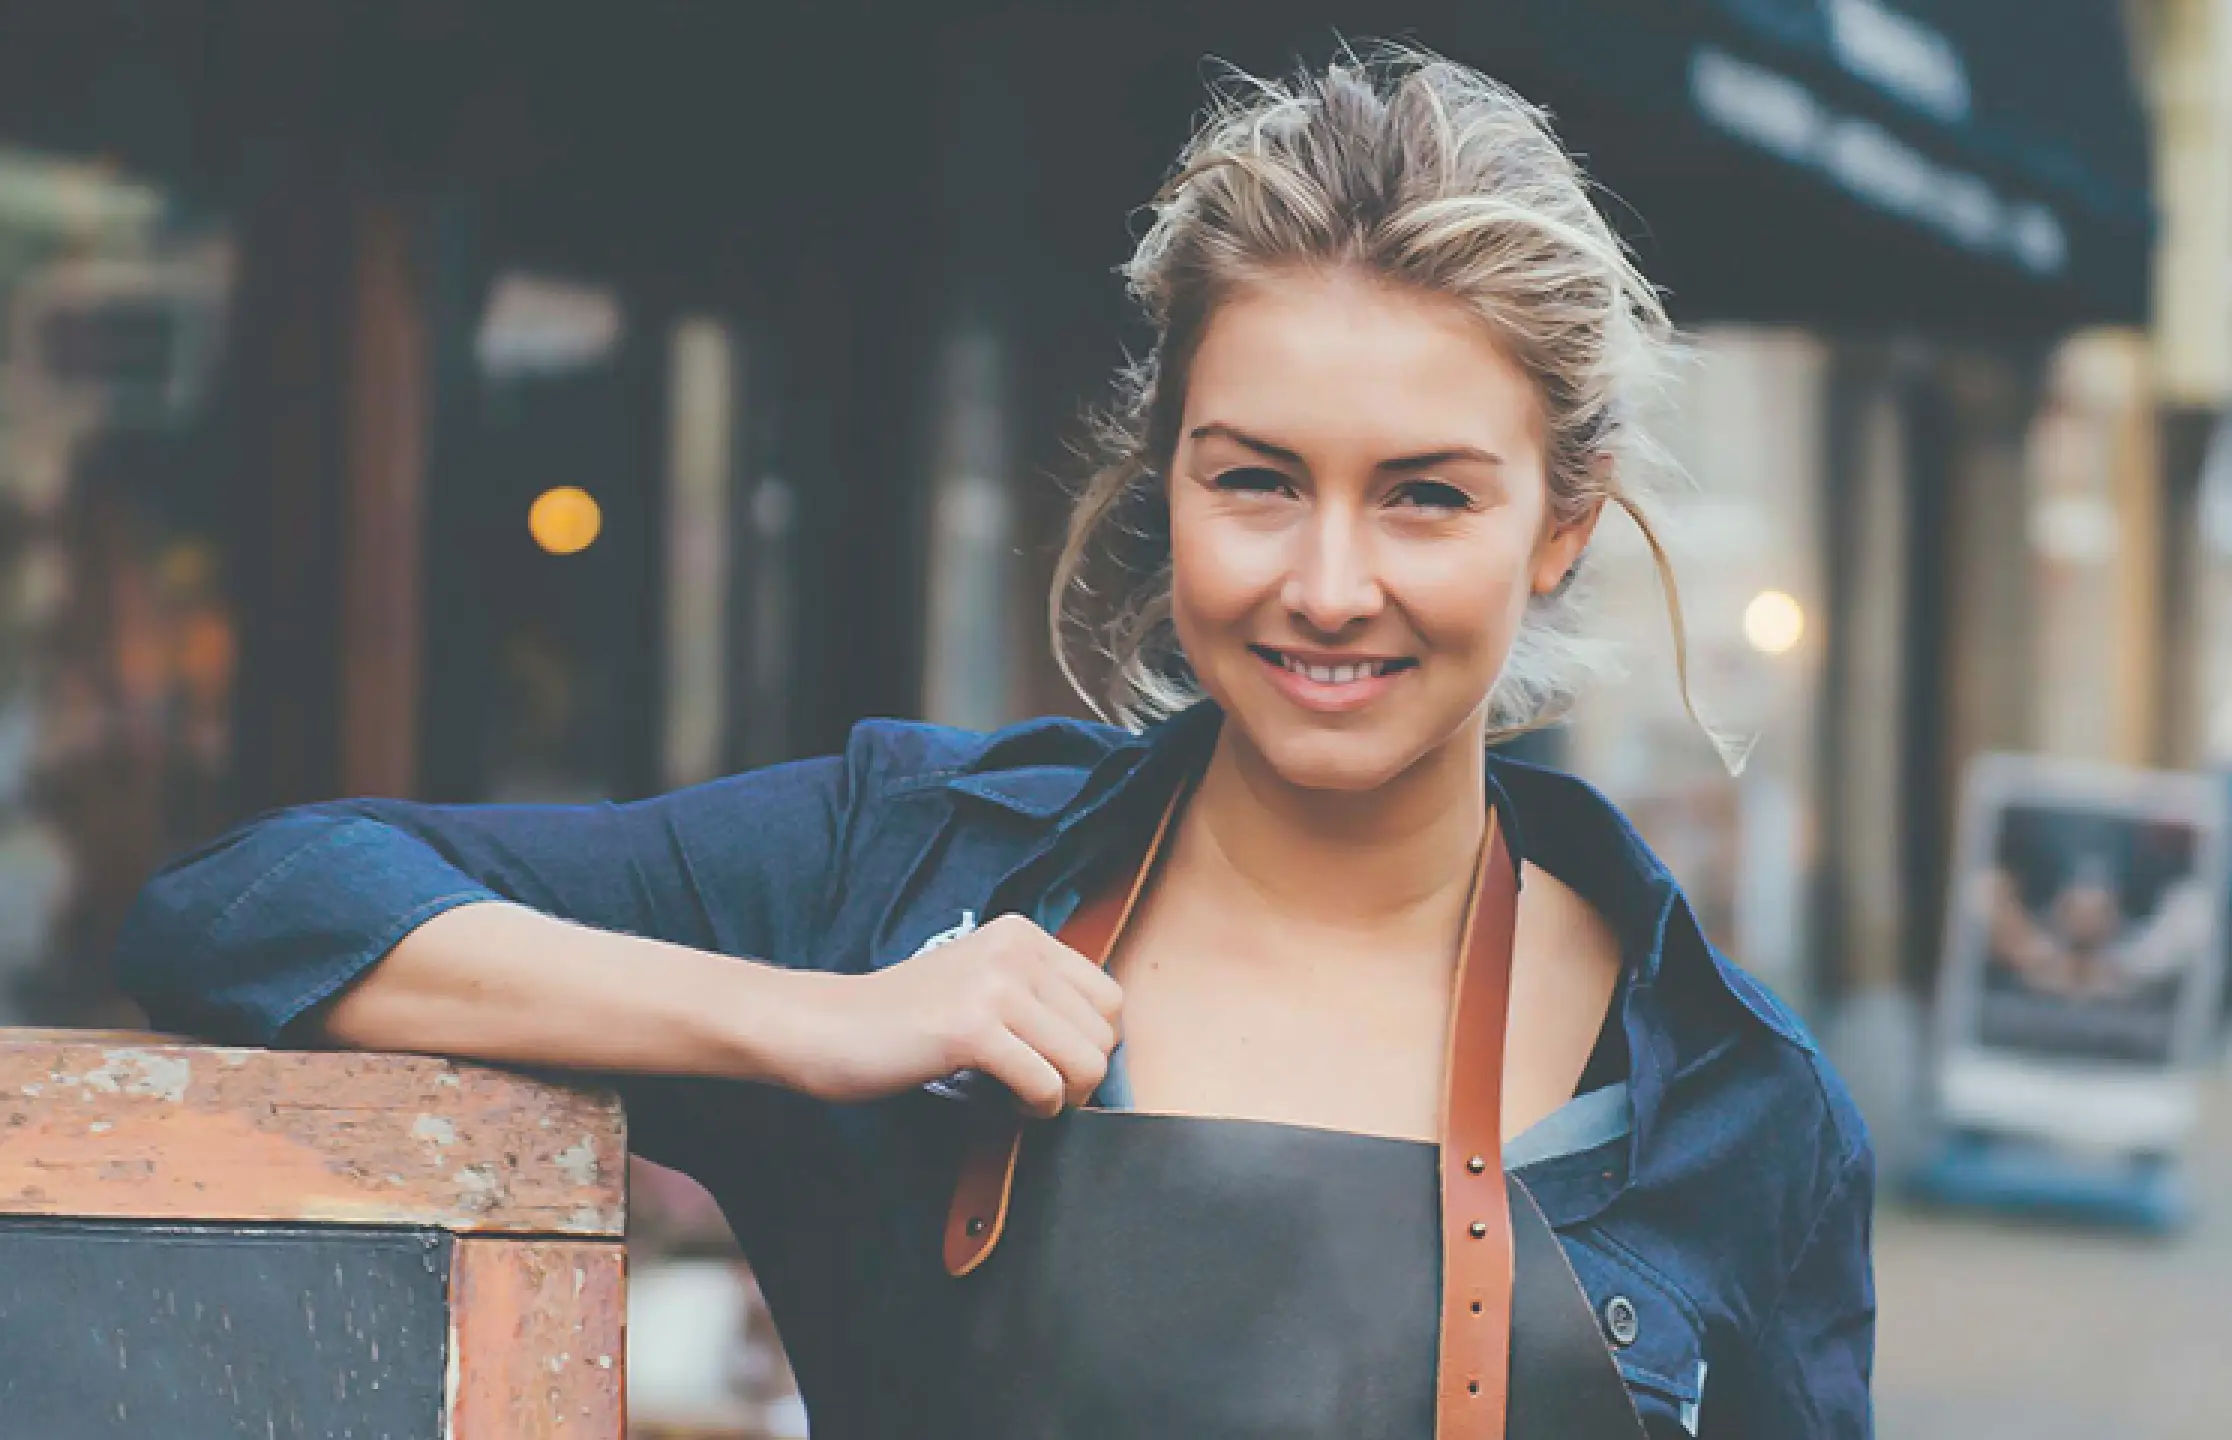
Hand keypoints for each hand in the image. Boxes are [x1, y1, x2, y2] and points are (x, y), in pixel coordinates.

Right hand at [770, 914, 1121, 1116]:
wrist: (826, 1027)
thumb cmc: (904, 1020)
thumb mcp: (981, 982)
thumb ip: (1037, 995)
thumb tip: (1104, 1045)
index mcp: (1022, 935)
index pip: (1110, 997)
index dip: (1093, 1044)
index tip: (1058, 1065)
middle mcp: (1014, 950)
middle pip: (1104, 1032)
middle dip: (1081, 1077)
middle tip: (1040, 1091)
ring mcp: (993, 985)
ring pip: (1084, 1061)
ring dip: (1062, 1097)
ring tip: (1024, 1098)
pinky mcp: (971, 1028)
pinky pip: (1045, 1083)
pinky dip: (1035, 1108)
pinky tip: (1006, 1105)